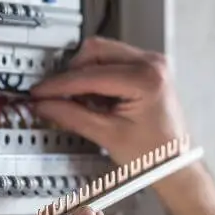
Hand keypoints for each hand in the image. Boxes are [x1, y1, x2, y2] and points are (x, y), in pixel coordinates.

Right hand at [30, 37, 187, 164]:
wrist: (175, 162)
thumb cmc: (155, 154)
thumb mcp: (108, 135)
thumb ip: (71, 116)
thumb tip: (45, 104)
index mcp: (146, 78)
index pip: (90, 74)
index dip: (59, 85)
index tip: (39, 93)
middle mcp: (152, 63)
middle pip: (95, 51)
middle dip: (72, 74)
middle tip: (56, 96)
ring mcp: (152, 64)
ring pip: (103, 53)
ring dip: (85, 75)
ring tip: (83, 103)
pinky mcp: (148, 69)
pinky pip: (113, 62)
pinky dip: (98, 77)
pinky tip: (98, 101)